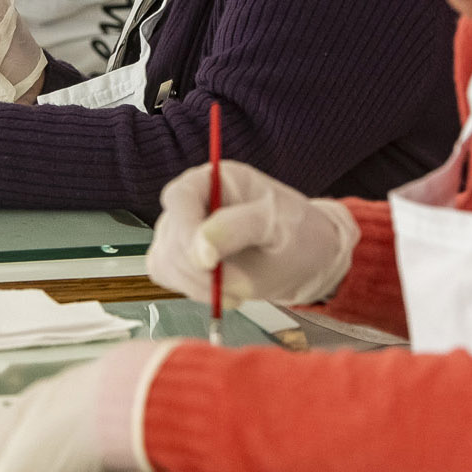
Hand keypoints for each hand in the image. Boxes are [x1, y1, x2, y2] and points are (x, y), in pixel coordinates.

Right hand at [147, 159, 359, 309]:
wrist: (307, 260)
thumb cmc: (298, 234)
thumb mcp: (277, 226)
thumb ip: (239, 229)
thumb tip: (200, 248)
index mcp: (217, 180)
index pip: (181, 197)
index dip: (187, 230)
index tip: (208, 263)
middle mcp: (194, 201)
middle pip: (170, 234)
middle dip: (198, 269)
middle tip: (234, 287)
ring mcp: (182, 229)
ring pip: (164, 260)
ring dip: (196, 285)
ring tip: (235, 290)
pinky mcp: (180, 256)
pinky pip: (167, 275)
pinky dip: (192, 291)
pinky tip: (222, 291)